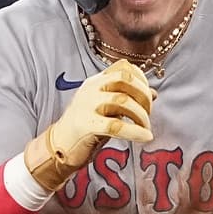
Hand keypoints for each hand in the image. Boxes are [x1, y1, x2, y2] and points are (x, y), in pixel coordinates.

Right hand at [23, 61, 154, 191]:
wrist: (59, 146)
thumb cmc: (86, 128)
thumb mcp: (107, 109)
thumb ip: (127, 99)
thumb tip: (153, 94)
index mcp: (96, 81)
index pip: (124, 67)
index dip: (142, 80)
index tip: (149, 97)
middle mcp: (91, 88)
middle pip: (125, 79)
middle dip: (144, 95)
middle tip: (149, 113)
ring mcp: (87, 105)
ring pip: (122, 101)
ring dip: (141, 115)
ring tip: (146, 128)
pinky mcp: (86, 124)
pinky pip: (116, 125)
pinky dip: (135, 131)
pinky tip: (145, 137)